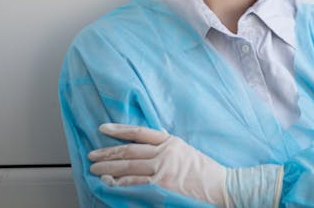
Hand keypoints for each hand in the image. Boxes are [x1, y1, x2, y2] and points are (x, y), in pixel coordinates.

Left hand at [88, 124, 227, 205]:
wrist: (222, 186)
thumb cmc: (206, 171)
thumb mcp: (186, 151)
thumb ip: (168, 146)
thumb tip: (153, 141)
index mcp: (170, 141)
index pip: (139, 132)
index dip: (119, 130)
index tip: (103, 128)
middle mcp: (165, 152)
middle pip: (129, 150)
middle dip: (108, 152)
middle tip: (91, 154)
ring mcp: (162, 168)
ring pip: (128, 166)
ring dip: (108, 167)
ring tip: (94, 168)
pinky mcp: (161, 184)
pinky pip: (134, 182)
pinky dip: (119, 182)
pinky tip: (108, 182)